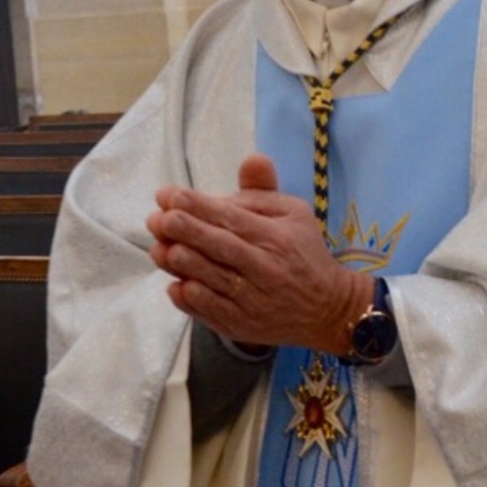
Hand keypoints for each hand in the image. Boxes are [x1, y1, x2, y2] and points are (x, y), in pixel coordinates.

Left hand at [146, 154, 371, 352]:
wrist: (328, 310)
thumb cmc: (304, 254)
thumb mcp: (294, 213)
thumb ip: (263, 190)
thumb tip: (250, 160)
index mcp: (276, 237)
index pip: (232, 219)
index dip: (198, 206)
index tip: (169, 195)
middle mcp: (265, 268)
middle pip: (220, 248)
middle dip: (185, 231)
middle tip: (158, 219)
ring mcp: (253, 301)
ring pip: (212, 280)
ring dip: (182, 264)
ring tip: (158, 248)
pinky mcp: (242, 326)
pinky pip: (212, 313)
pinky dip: (191, 300)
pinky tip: (174, 285)